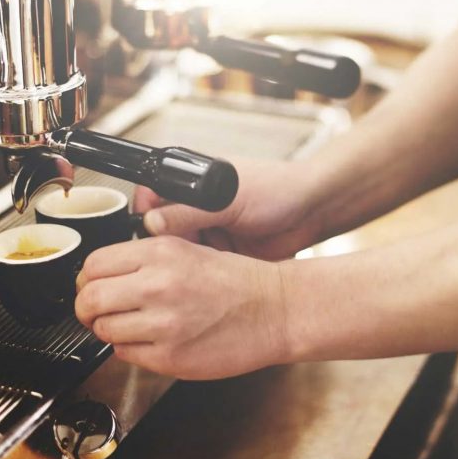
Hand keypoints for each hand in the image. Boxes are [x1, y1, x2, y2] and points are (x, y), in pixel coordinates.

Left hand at [74, 236, 290, 379]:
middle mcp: (158, 285)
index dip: (87, 279)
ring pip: (104, 330)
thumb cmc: (238, 281)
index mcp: (160, 252)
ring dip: (110, 331)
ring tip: (132, 326)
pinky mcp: (171, 357)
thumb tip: (102, 275)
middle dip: (87, 308)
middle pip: (89, 299)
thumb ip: (144, 259)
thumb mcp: (189, 249)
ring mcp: (163, 324)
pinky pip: (126, 355)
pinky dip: (130, 350)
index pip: (93, 265)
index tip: (92, 286)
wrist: (275, 310)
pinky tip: (151, 340)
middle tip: (96, 312)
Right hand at [135, 157, 324, 260]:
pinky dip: (204, 273)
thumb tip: (152, 224)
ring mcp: (208, 230)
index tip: (150, 237)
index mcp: (191, 182)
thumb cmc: (276, 189)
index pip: (150, 198)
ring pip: (179, 253)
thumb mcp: (228, 200)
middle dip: (167, 247)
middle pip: (161, 231)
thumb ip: (189, 212)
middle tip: (178, 257)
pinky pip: (201, 267)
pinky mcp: (221, 254)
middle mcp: (195, 206)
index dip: (145, 218)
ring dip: (187, 262)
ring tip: (202, 265)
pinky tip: (212, 276)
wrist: (312, 211)